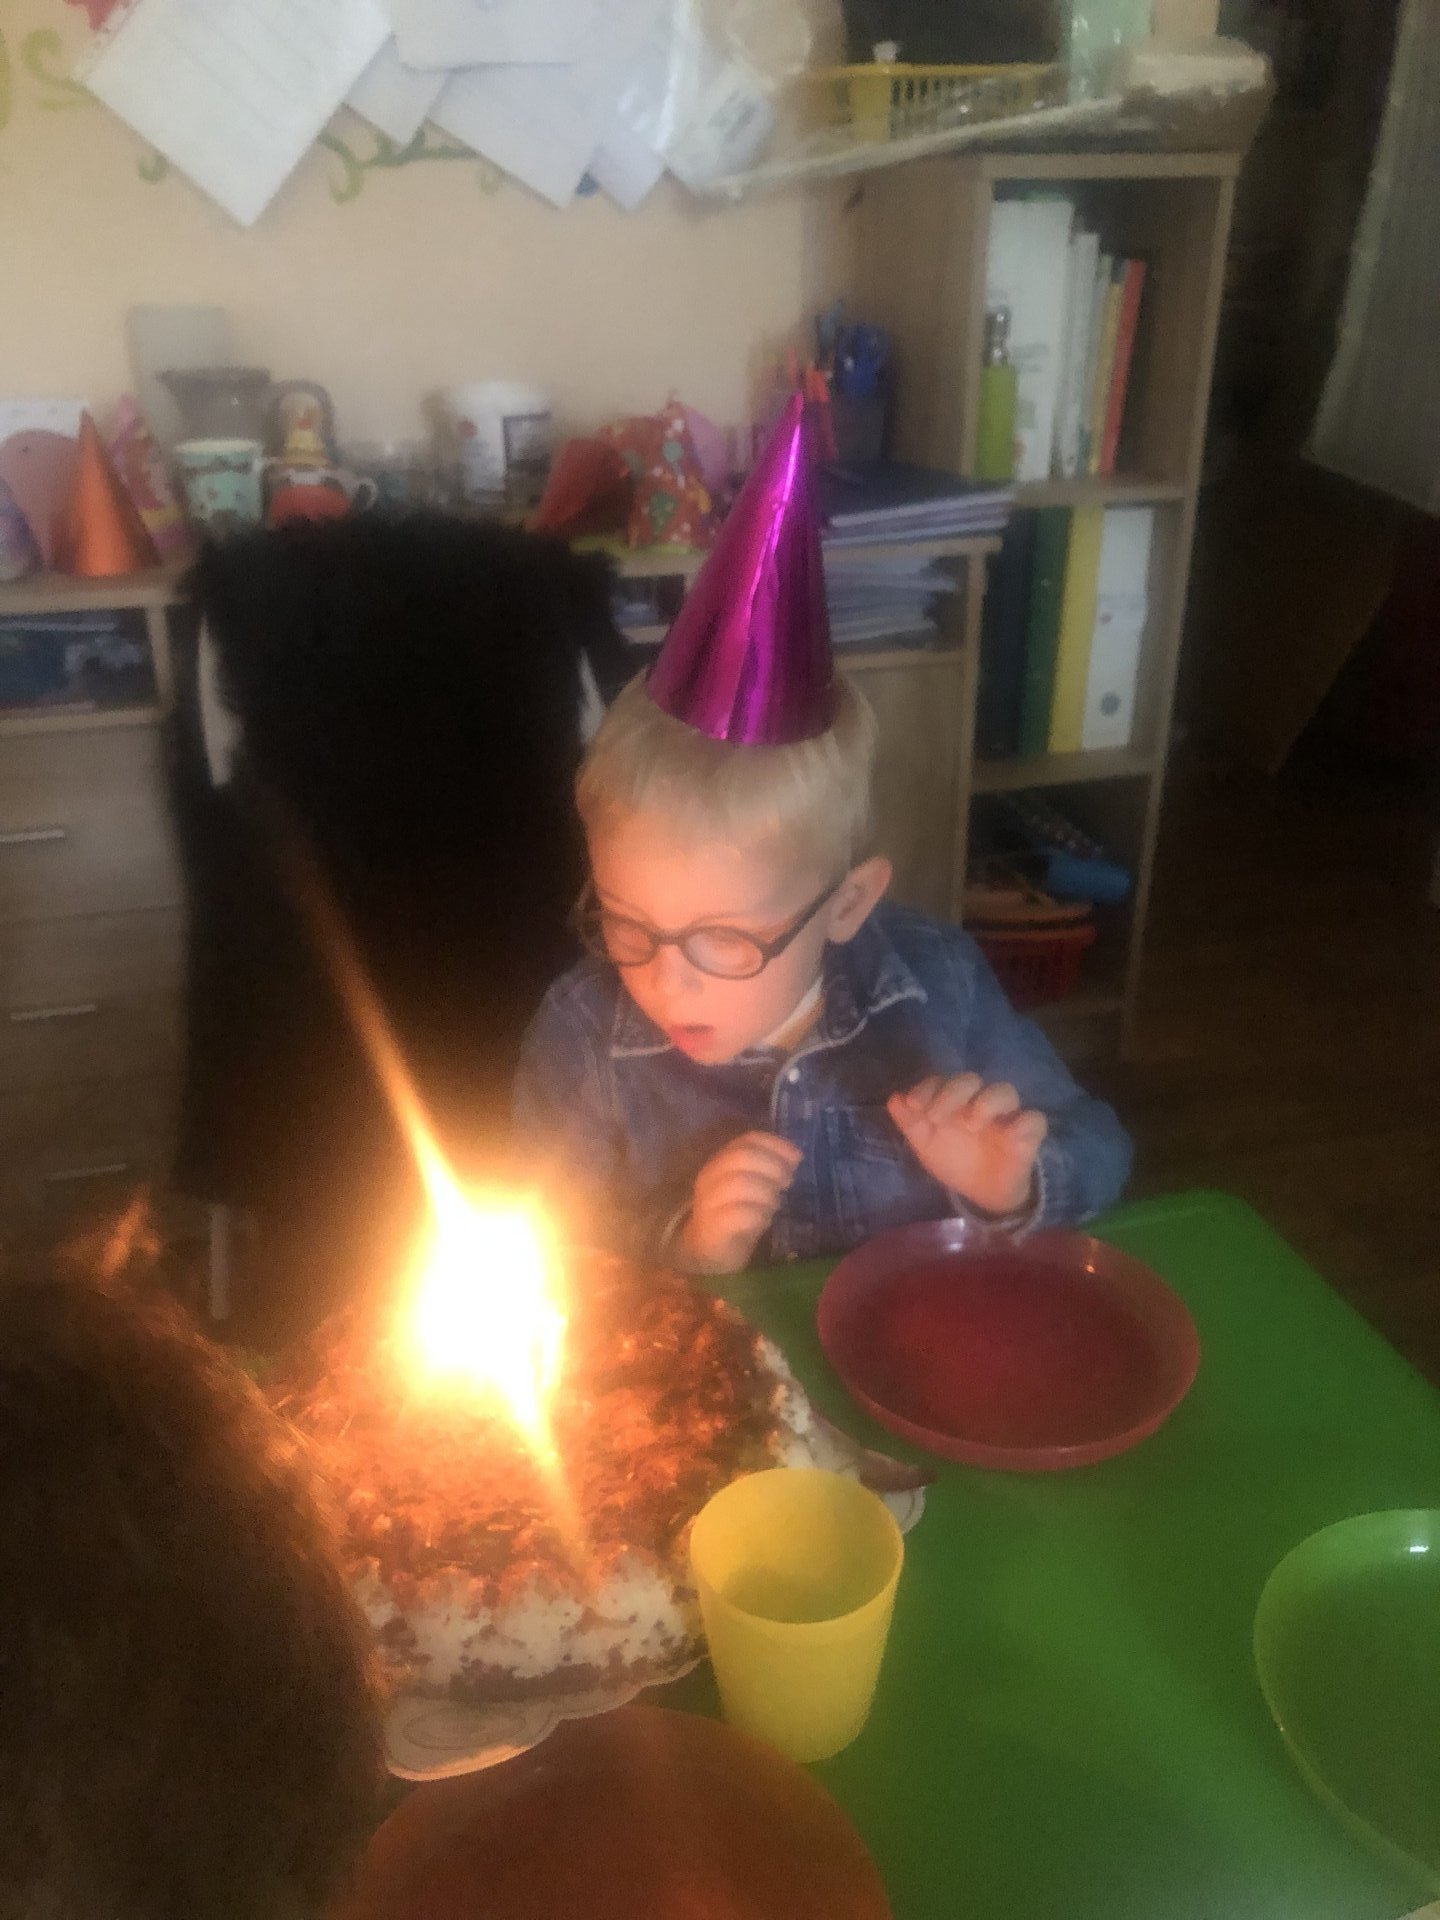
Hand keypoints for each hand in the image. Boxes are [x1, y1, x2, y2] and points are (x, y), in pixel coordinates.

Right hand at [676, 1132, 802, 1276]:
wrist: (708, 1252)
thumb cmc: (736, 1215)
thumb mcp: (754, 1186)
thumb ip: (770, 1168)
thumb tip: (795, 1156)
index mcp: (720, 1162)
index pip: (746, 1141)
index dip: (774, 1144)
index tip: (796, 1156)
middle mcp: (709, 1178)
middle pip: (741, 1158)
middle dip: (772, 1166)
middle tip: (787, 1182)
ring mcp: (708, 1203)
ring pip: (738, 1184)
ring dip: (766, 1192)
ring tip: (774, 1205)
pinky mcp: (712, 1228)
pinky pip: (737, 1214)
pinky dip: (758, 1215)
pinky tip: (764, 1220)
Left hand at [887, 1074, 1046, 1216]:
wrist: (983, 1192)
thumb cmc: (954, 1159)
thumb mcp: (927, 1145)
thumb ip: (911, 1123)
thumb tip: (894, 1099)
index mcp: (954, 1100)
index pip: (942, 1082)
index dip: (927, 1088)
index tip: (913, 1105)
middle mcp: (980, 1101)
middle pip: (970, 1080)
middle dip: (951, 1093)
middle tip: (937, 1117)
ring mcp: (1006, 1115)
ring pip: (1004, 1091)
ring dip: (986, 1102)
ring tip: (971, 1124)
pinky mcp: (1028, 1133)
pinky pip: (1034, 1119)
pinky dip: (1024, 1123)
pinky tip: (1009, 1135)